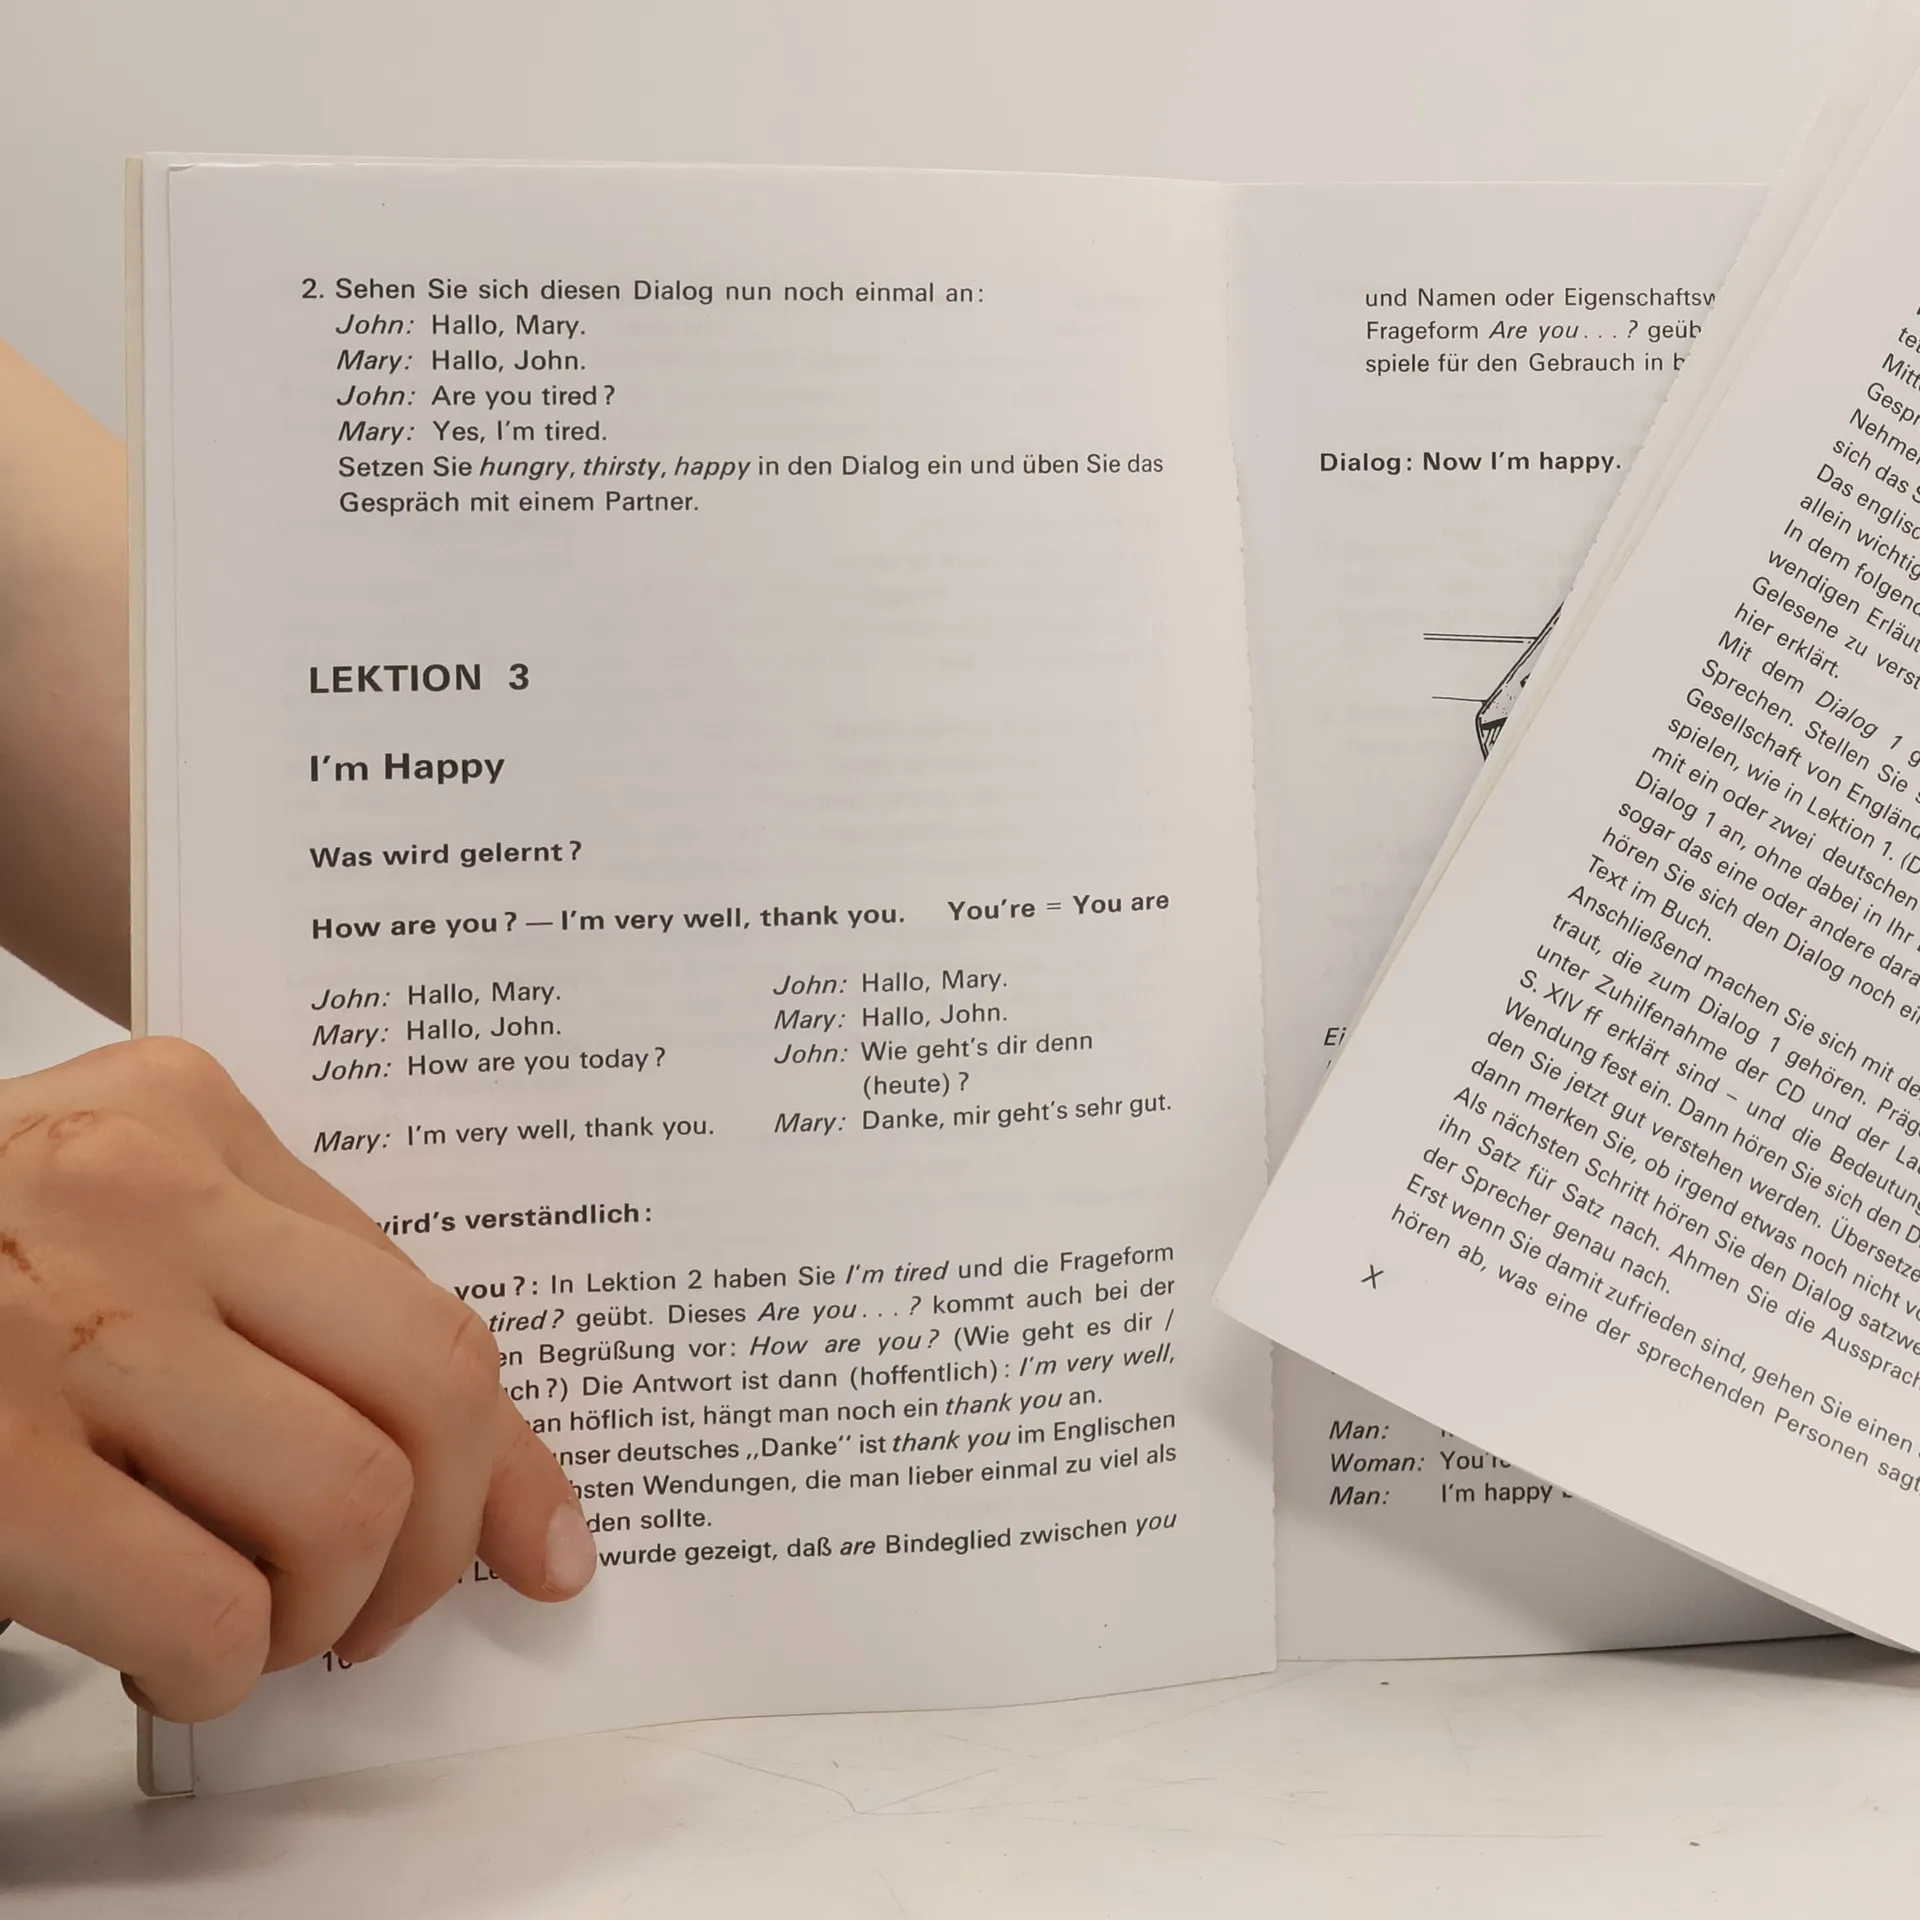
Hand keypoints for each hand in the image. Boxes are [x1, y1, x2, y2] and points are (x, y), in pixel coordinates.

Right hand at [0, 1037, 594, 1719]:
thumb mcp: (123, 1232)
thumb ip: (283, 1310)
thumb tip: (494, 1490)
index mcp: (185, 1113)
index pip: (423, 1296)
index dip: (512, 1453)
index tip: (544, 1549)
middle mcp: (133, 1190)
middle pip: (427, 1389)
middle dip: (441, 1542)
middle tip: (376, 1611)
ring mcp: (52, 1318)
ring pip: (342, 1501)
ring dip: (318, 1617)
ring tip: (245, 1627)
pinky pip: (206, 1605)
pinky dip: (215, 1669)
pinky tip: (161, 1654)